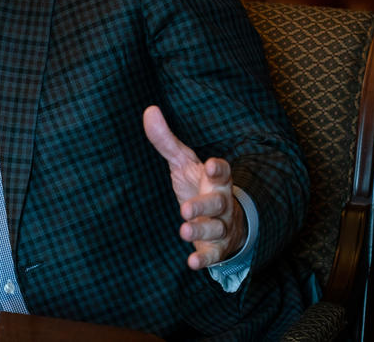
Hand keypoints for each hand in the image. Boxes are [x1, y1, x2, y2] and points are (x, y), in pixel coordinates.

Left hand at [143, 106, 246, 269]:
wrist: (224, 219)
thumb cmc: (199, 185)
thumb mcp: (183, 163)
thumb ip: (167, 141)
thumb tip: (149, 110)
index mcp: (215, 180)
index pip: (222, 172)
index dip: (218, 168)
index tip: (210, 165)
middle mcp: (222, 202)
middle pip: (217, 204)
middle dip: (203, 207)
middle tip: (185, 209)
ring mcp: (222, 226)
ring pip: (216, 229)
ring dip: (201, 230)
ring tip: (183, 230)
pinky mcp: (217, 247)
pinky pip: (213, 255)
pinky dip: (204, 260)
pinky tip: (191, 263)